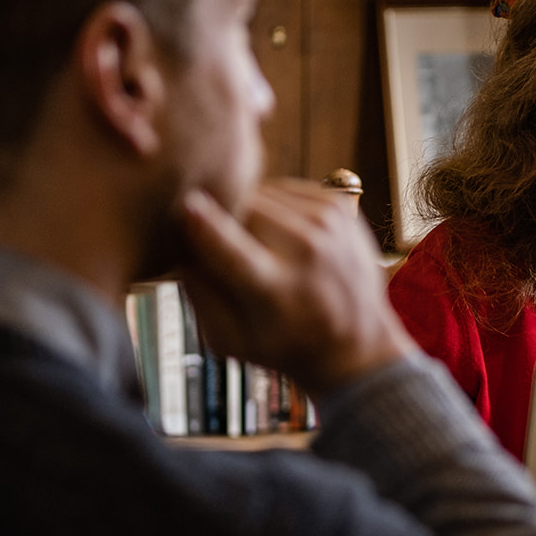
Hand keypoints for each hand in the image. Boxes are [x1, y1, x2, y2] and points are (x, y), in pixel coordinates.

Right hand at [175, 178, 416, 398]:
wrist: (356, 344)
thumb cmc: (284, 346)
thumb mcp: (230, 341)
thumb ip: (199, 296)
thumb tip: (179, 249)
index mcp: (277, 291)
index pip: (230, 247)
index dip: (202, 223)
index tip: (184, 206)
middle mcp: (307, 252)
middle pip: (241, 211)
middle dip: (224, 221)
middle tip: (225, 246)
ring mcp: (327, 225)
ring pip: (261, 194)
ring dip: (248, 213)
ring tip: (258, 247)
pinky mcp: (337, 207)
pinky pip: (283, 189)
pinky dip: (272, 206)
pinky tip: (280, 236)